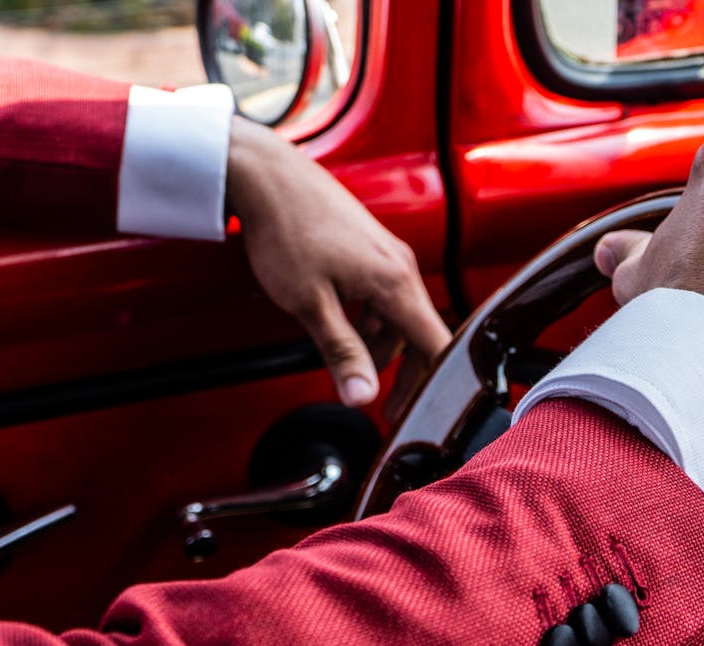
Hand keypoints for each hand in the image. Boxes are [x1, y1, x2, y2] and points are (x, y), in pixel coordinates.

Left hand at [225, 118, 451, 406]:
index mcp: (396, 282)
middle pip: (422, 335)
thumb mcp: (310, 304)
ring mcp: (387, 256)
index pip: (437, 346)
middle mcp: (401, 267)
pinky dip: (370, 322)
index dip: (430, 385)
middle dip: (406, 374)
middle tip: (385, 406)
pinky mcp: (371, 249)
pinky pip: (384, 297)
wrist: (266, 175)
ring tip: (348, 364)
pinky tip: (341, 327)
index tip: (411, 412)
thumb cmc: (286, 230)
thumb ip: (342, 352)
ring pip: (399, 317)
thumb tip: (363, 395)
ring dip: (380, 347)